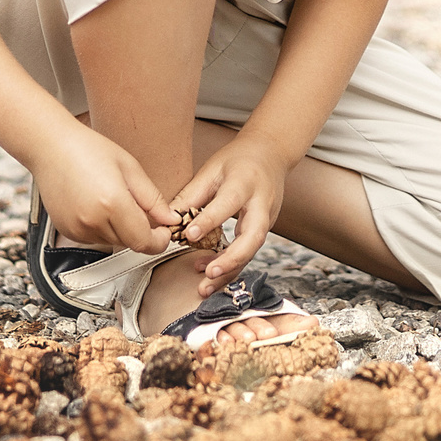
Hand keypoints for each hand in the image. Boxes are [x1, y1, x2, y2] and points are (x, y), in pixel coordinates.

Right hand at [30, 124, 180, 253]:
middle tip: (137, 205)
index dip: (159, 241)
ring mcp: (77, 228)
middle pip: (130, 243)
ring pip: (113, 241)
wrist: (51, 147)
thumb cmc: (88, 149)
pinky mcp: (67, 231)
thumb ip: (153, 198)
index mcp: (112, 203)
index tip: (164, 231)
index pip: (144, 241)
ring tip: (112, 198)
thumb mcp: (130, 168)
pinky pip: (95, 238)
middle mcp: (93, 221)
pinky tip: (96, 204)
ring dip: (121, 229)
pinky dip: (102, 227)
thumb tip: (171, 220)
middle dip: (141, 230)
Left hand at [169, 134, 293, 298]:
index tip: (189, 235)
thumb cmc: (239, 160)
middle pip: (253, 236)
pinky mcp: (264, 230)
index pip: (229, 203)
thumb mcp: (212, 169)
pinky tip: (212, 278)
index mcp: (245, 182)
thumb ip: (192, 194)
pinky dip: (231, 267)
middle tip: (209, 273)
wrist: (272, 154)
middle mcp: (261, 204)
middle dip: (232, 258)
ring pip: (252, 251)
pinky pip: (249, 252)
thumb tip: (169, 218)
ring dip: (230, 270)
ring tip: (205, 286)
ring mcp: (267, 219)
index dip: (210, 220)